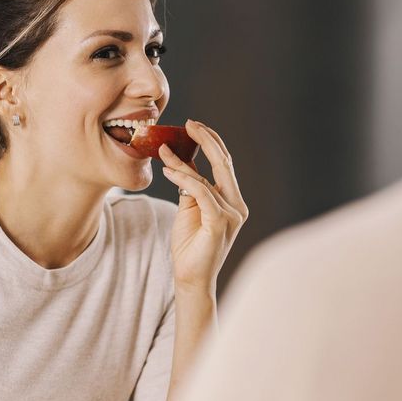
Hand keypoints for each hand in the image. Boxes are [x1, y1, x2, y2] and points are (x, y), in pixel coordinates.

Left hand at [160, 120, 248, 295]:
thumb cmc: (190, 245)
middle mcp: (237, 206)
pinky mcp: (219, 224)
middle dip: (206, 140)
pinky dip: (185, 180)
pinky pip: (201, 194)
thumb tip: (182, 160)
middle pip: (224, 163)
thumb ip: (191, 186)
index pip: (225, 163)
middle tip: (189, 123)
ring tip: (163, 150)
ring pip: (208, 178)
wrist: (191, 278)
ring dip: (183, 162)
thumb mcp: (189, 208)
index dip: (211, 141)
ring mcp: (231, 215)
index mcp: (233, 201)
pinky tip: (169, 172)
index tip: (193, 125)